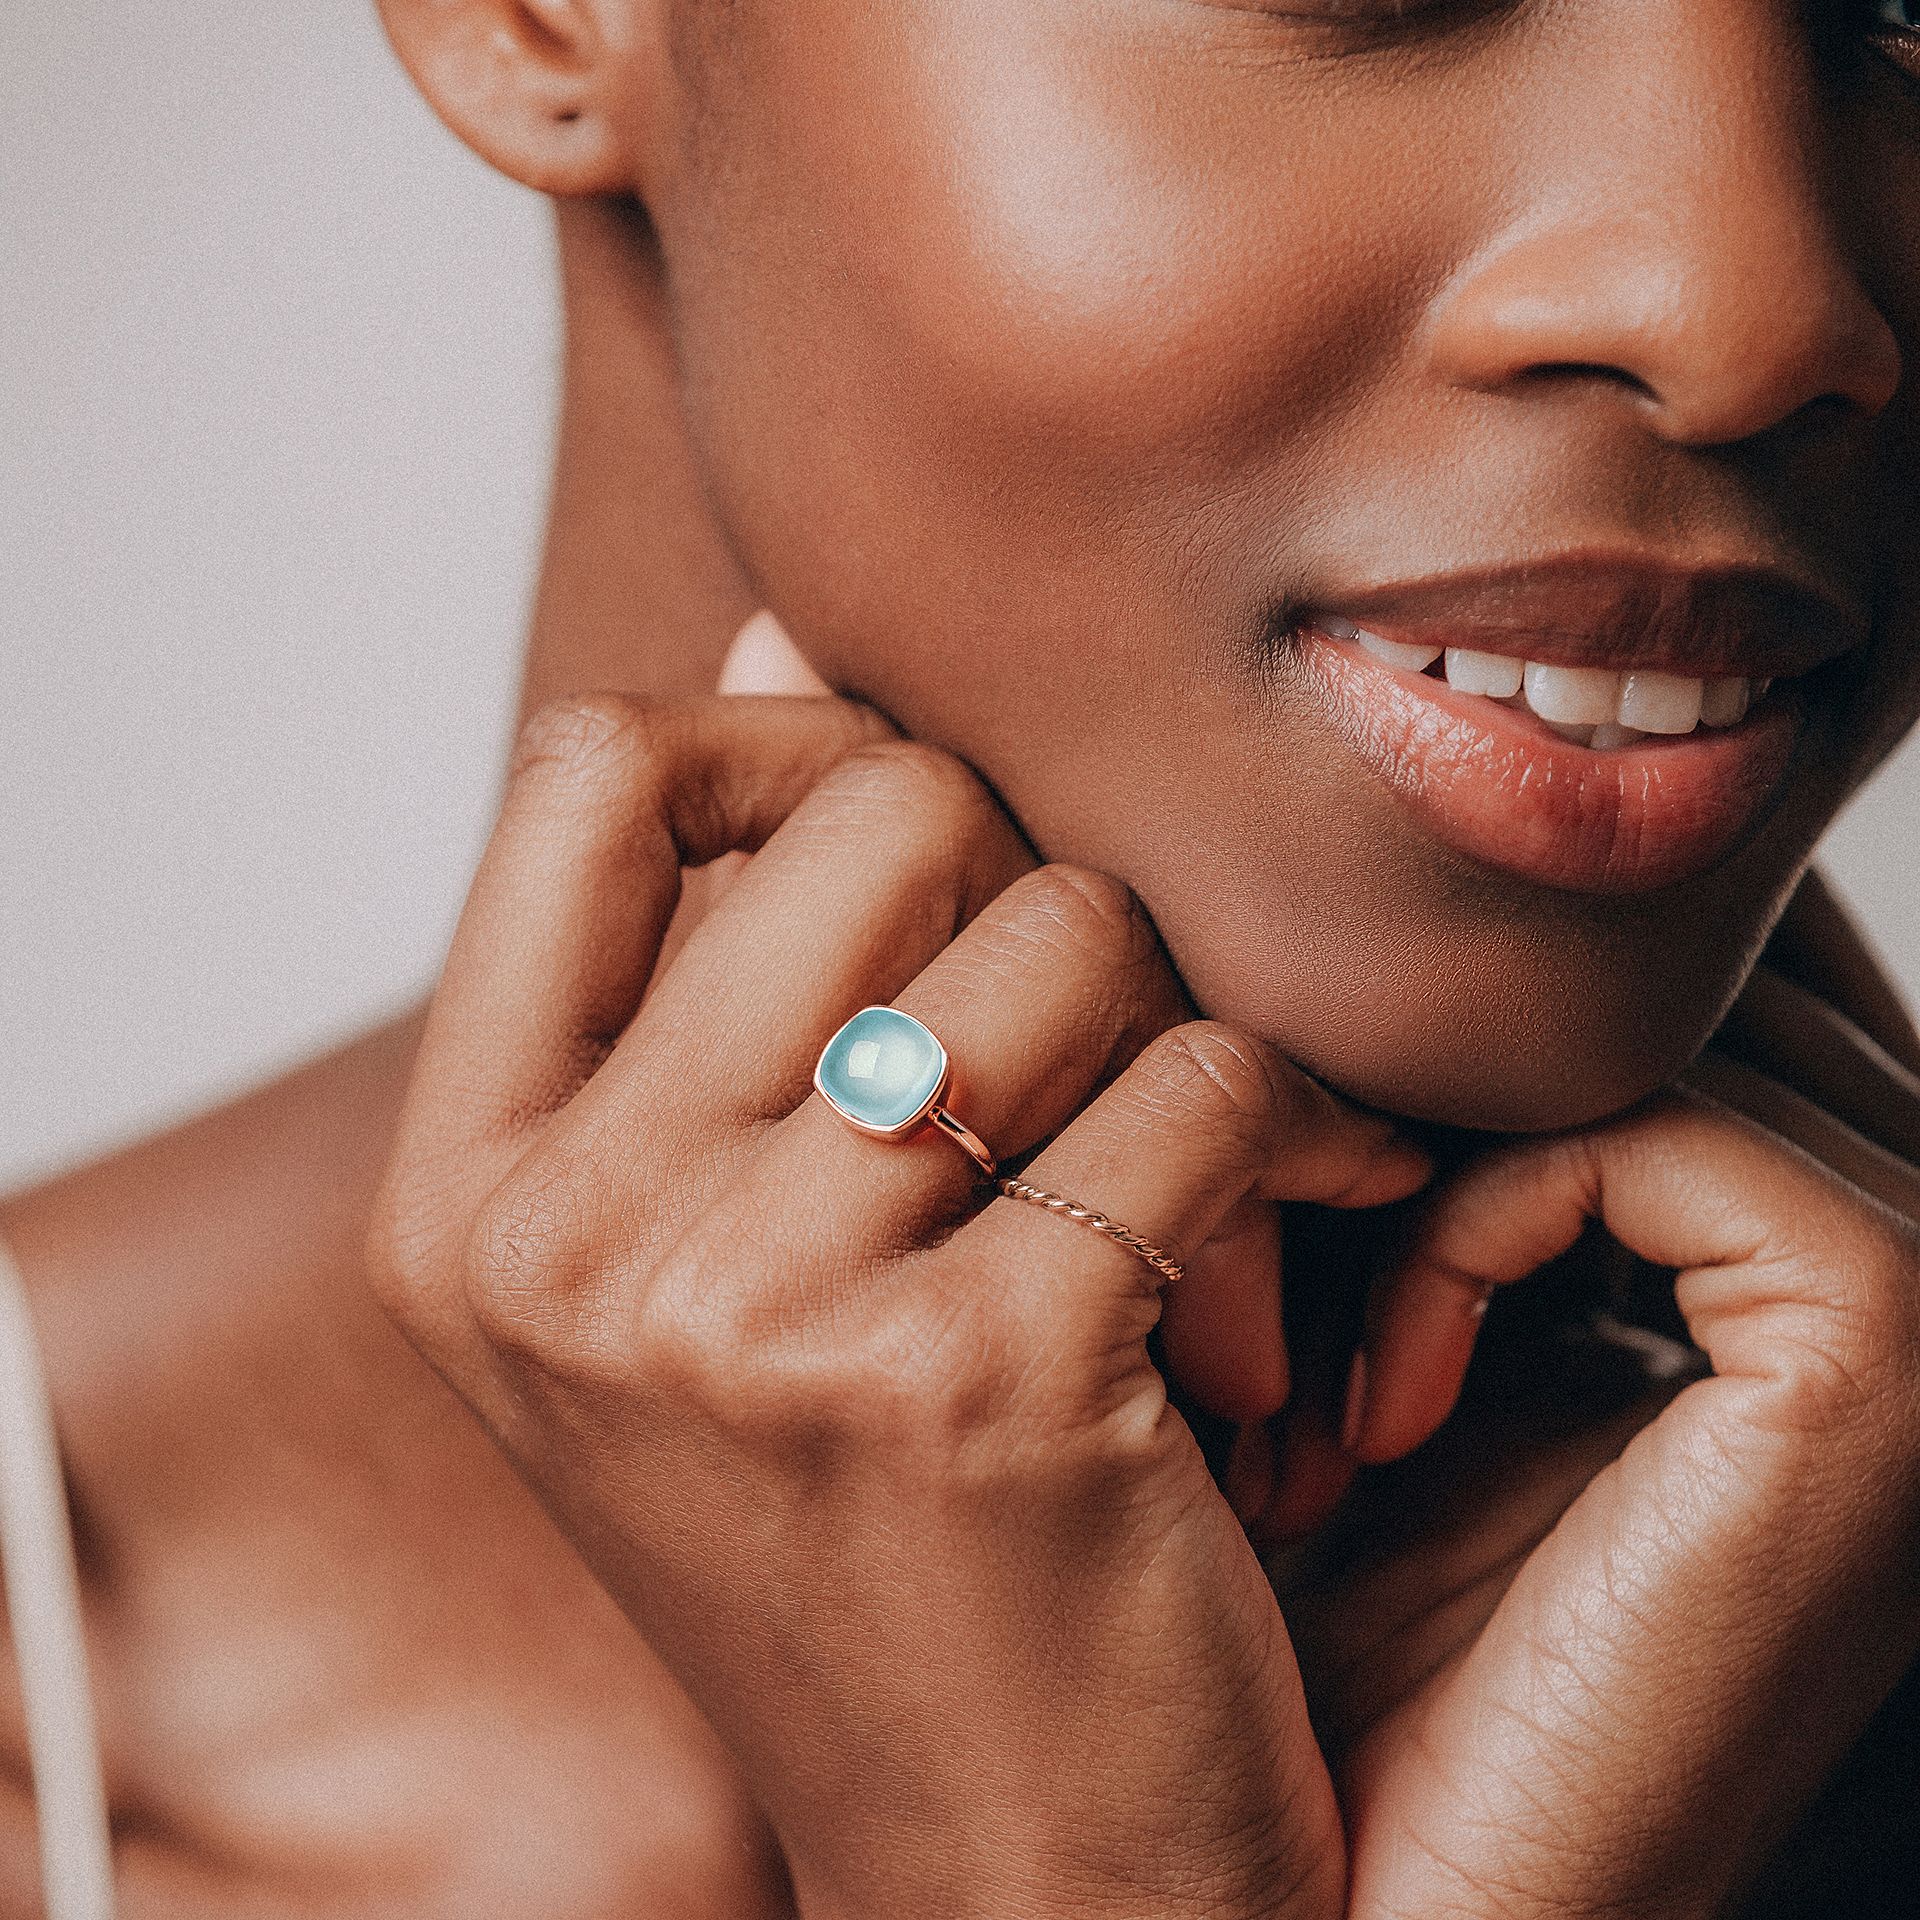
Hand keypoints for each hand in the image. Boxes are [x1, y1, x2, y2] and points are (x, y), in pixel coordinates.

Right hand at [369, 673, 1428, 1918]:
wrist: (1002, 1865)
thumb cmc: (865, 1530)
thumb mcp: (711, 1254)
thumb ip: (723, 948)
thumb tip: (784, 627)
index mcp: (469, 1194)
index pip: (588, 770)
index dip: (774, 735)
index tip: (905, 835)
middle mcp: (570, 1246)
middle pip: (874, 812)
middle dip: (1026, 881)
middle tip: (1081, 1031)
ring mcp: (757, 1316)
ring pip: (1065, 930)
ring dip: (1171, 1013)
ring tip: (1184, 1149)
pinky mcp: (982, 1380)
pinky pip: (1202, 1083)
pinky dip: (1295, 1124)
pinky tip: (1307, 1215)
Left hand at [1334, 1026, 1919, 1916]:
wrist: (1399, 1891)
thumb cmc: (1357, 1607)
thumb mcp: (1390, 1310)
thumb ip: (1431, 1120)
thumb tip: (1340, 920)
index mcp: (1786, 1212)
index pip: (1633, 968)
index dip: (1422, 1026)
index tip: (1262, 1165)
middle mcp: (1884, 1216)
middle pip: (1623, 978)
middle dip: (1406, 1081)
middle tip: (1254, 1240)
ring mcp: (1909, 1273)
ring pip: (1608, 1034)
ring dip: (1399, 1168)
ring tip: (1298, 1356)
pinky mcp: (1885, 1329)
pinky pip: (1636, 1136)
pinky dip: (1463, 1241)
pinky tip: (1385, 1413)